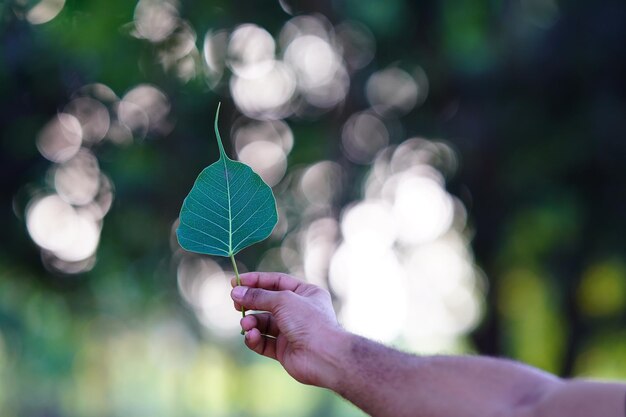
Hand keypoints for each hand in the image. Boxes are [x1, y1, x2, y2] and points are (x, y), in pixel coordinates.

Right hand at [230, 272, 345, 386]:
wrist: (323, 355)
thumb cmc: (309, 322)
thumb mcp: (283, 300)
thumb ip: (258, 296)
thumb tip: (237, 292)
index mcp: (306, 293)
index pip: (277, 282)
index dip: (256, 280)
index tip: (236, 281)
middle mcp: (298, 311)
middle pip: (267, 302)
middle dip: (250, 303)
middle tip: (235, 304)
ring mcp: (291, 331)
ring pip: (263, 323)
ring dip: (251, 323)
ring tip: (246, 324)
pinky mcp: (283, 350)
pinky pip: (263, 342)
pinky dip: (254, 339)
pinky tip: (251, 336)